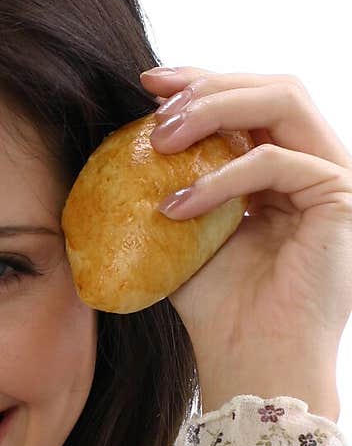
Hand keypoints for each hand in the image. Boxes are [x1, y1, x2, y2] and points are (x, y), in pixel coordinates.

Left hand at [141, 67, 351, 419]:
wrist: (251, 362)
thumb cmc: (218, 310)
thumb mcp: (180, 232)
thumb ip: (167, 182)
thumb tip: (116, 141)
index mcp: (280, 166)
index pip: (248, 100)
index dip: (200, 82)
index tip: (146, 86)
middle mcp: (312, 163)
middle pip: (270, 87)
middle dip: (207, 83)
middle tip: (152, 101)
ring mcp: (331, 177)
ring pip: (283, 102)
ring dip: (216, 109)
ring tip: (162, 138)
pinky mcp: (340, 198)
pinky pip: (276, 161)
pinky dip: (221, 177)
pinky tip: (177, 205)